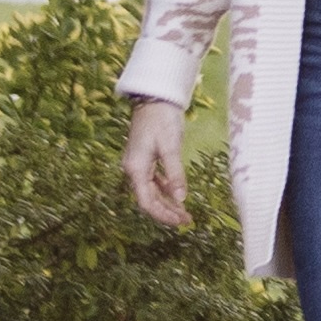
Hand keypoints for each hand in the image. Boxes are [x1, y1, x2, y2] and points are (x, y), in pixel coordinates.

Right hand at [121, 99, 195, 229]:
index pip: (147, 202)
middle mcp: (133, 170)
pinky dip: (166, 190)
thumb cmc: (162, 120)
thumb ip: (176, 173)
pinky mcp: (145, 159)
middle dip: (167, 212)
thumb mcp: (171, 147)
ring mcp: (138, 165)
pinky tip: (178, 195)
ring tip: (185, 213)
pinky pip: (155, 181)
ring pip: (152, 192)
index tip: (180, 222)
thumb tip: (181, 199)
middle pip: (149, 199)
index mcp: (135, 169)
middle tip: (187, 221)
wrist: (155, 98)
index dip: (163, 215)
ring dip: (167, 203)